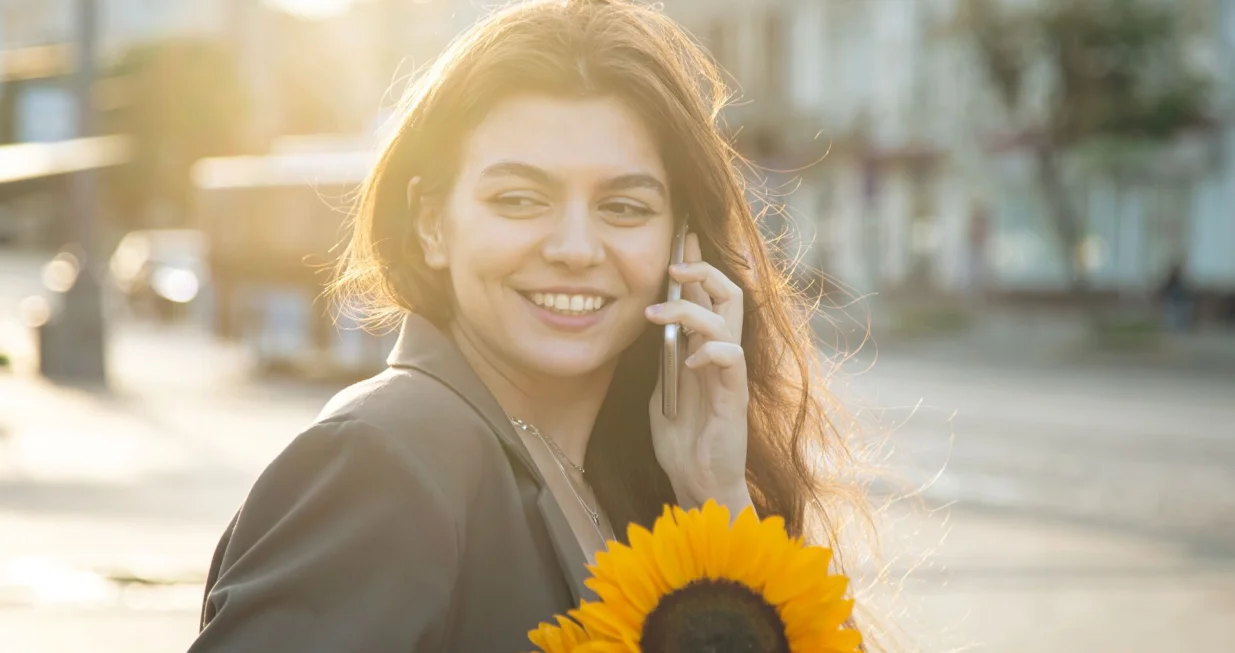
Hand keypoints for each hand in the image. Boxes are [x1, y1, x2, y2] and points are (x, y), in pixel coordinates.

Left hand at [646, 232, 752, 513]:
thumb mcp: (665, 388)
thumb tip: (654, 323)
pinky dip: (710, 351)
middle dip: (703, 272)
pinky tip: (689, 360)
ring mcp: (730, 374)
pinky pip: (731, 359)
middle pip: (729, 294)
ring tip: (657, 314)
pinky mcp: (733, 396)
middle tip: (673, 269)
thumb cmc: (682, 439)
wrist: (698, 481)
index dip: (697, 265)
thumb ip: (665, 356)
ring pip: (728, 319)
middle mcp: (722, 355)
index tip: (682, 236)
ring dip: (691, 309)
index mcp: (705, 350)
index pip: (708, 296)